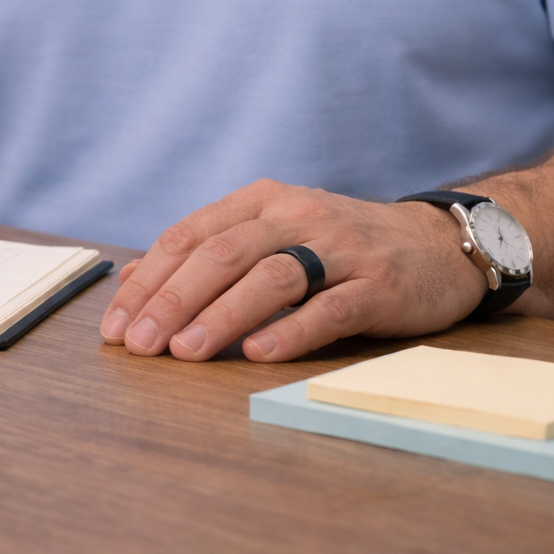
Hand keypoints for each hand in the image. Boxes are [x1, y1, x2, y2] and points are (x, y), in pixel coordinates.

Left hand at [98, 180, 487, 361]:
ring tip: (186, 352)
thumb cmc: (337, 246)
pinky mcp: (378, 285)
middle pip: (222, 254)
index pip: (189, 235)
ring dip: (222, 315)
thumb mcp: (271, 235)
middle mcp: (296, 215)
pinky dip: (290, 330)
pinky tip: (257, 353)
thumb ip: (208, 254)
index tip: (117, 326)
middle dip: (173, 300)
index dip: (149, 281)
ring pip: (271, 276)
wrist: (436, 243)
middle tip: (141, 345)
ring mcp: (340, 248)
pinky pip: (329, 307)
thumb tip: (134, 283)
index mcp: (260, 200)